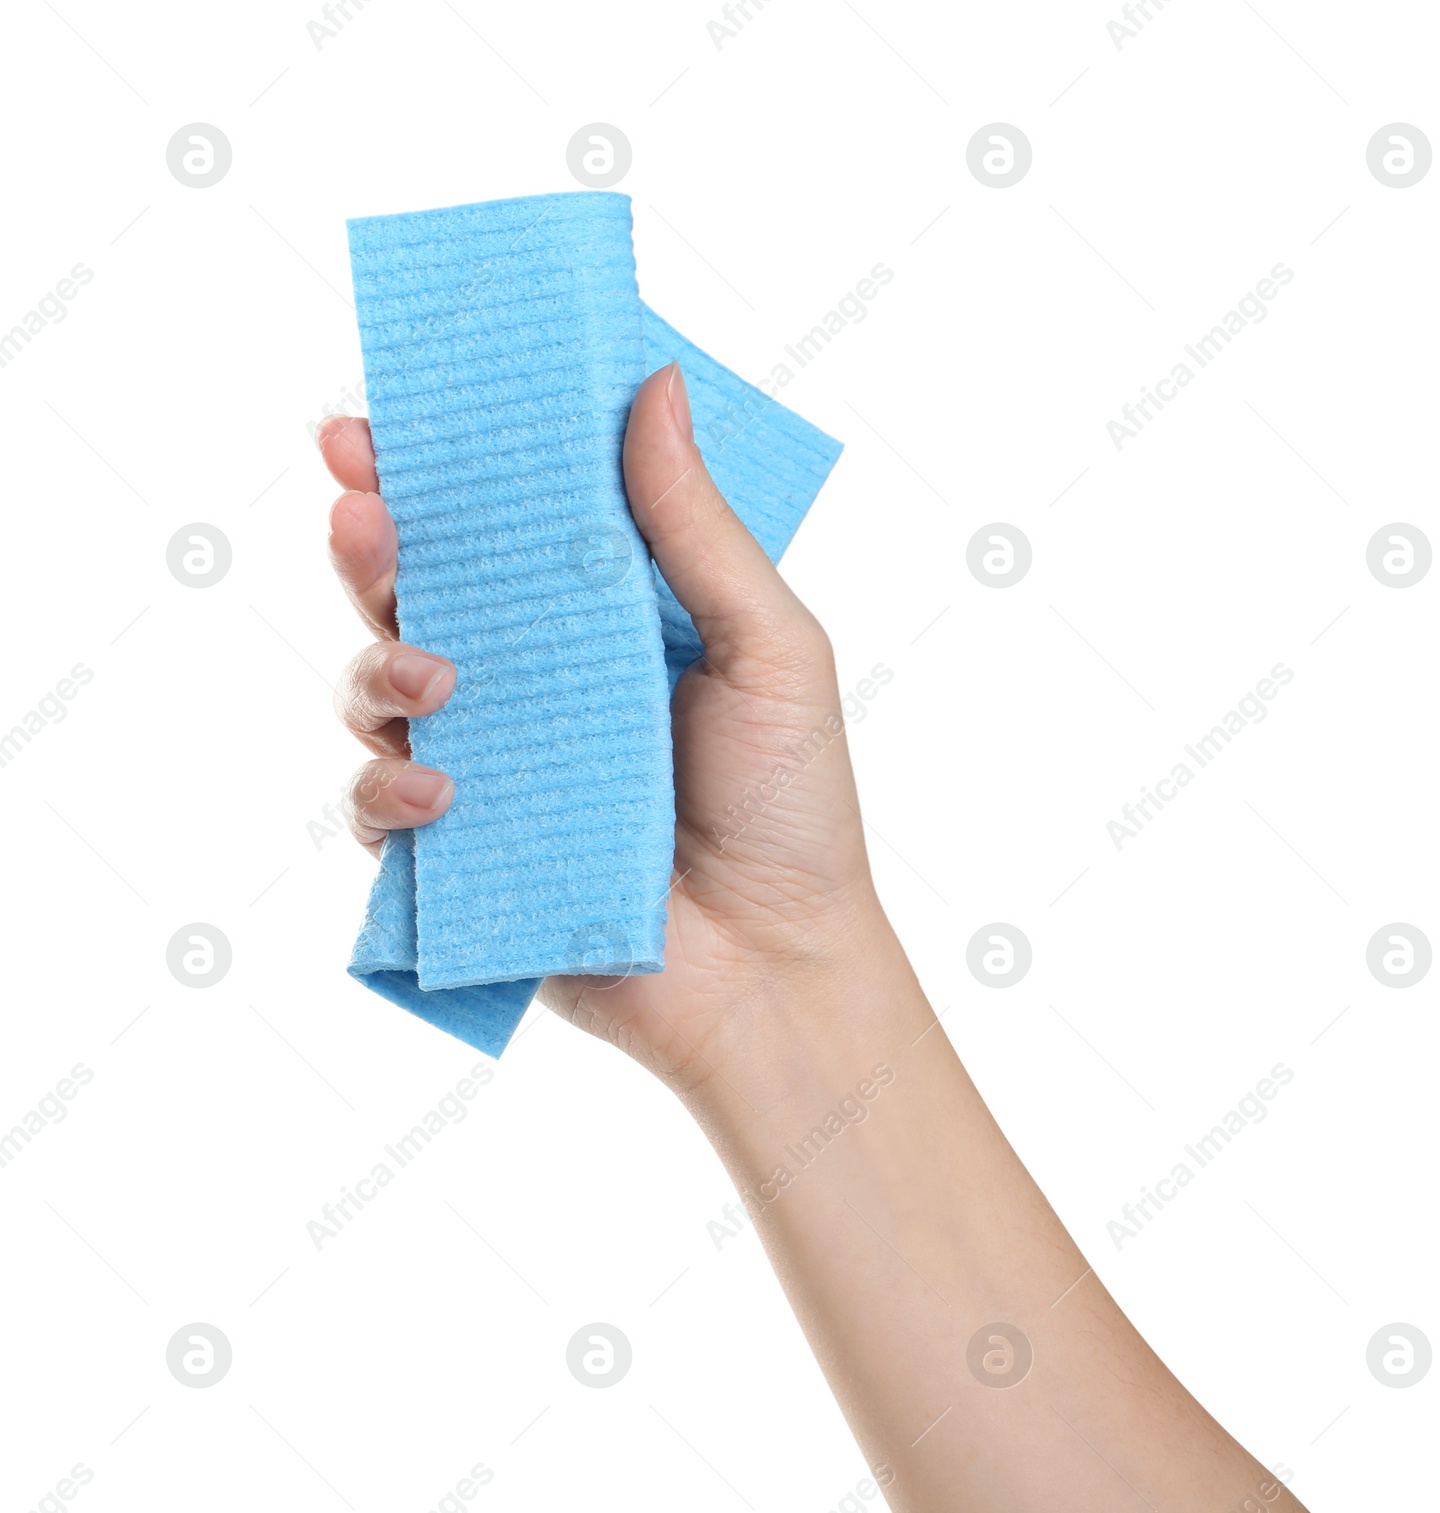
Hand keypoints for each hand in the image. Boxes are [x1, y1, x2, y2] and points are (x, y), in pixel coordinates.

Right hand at [322, 362, 884, 1095]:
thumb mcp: (769, 647)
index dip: (435, 466)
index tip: (379, 420)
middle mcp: (533, 681)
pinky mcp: (463, 851)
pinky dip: (390, 789)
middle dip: (373, 541)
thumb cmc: (791, 802)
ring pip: (378, 686)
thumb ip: (697, 527)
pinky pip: (380, 808)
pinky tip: (442, 787)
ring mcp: (492, 763)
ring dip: (376, 662)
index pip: (502, 522)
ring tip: (430, 672)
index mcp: (600, 618)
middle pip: (419, 589)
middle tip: (363, 511)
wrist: (777, 967)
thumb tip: (653, 383)